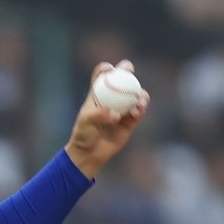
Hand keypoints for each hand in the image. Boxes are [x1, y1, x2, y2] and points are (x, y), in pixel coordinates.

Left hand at [64, 60, 149, 179]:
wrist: (90, 154)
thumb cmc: (83, 135)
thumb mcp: (86, 122)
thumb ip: (99, 115)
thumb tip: (115, 114)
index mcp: (97, 96)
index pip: (101, 77)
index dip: (106, 69)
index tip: (110, 69)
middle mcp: (111, 100)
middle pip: (121, 81)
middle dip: (126, 71)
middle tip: (129, 70)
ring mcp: (122, 110)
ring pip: (134, 95)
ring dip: (139, 92)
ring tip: (138, 99)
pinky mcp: (130, 122)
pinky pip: (138, 111)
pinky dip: (140, 109)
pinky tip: (137, 111)